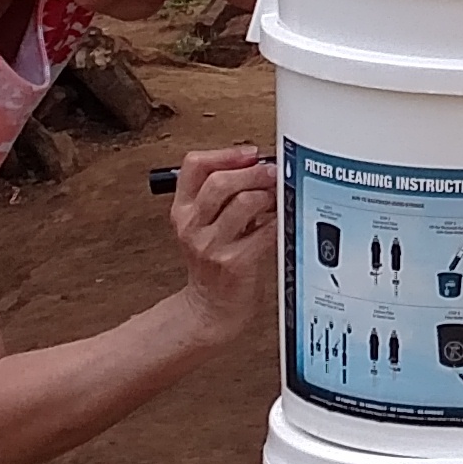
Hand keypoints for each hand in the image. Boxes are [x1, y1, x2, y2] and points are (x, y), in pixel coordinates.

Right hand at [166, 145, 277, 323]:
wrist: (209, 309)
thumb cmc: (212, 265)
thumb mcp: (203, 226)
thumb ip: (220, 197)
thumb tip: (257, 166)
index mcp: (182, 211)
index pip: (194, 166)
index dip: (225, 154)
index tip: (250, 154)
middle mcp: (192, 226)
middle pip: (220, 181)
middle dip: (252, 171)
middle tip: (272, 171)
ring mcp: (211, 245)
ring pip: (243, 202)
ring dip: (267, 193)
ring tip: (277, 194)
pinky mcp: (235, 262)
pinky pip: (264, 231)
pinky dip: (277, 220)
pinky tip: (280, 219)